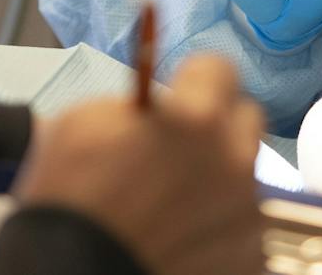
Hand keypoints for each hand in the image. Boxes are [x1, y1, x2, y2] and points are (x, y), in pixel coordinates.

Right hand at [14, 54, 266, 274]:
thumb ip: (138, 106)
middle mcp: (233, 161)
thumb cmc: (71, 200)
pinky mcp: (249, 256)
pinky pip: (239, 227)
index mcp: (196, 117)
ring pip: (242, 178)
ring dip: (216, 181)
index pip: (219, 68)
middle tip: (179, 147)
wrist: (73, 274)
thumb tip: (159, 107)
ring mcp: (245, 214)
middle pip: (244, 119)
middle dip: (215, 125)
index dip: (195, 78)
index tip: (182, 89)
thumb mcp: (85, 122)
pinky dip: (216, 229)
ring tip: (172, 206)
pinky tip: (180, 238)